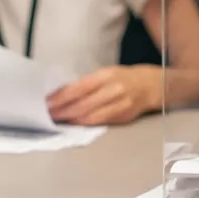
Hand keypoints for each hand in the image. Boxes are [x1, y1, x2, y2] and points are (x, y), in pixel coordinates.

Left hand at [46, 65, 160, 125]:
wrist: (151, 86)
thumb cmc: (123, 77)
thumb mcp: (105, 73)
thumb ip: (87, 83)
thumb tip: (62, 94)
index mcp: (106, 76)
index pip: (79, 88)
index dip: (61, 97)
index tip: (47, 102)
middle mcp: (114, 90)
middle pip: (83, 105)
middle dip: (63, 112)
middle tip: (48, 115)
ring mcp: (120, 106)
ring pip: (91, 117)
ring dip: (71, 120)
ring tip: (58, 121)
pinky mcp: (123, 118)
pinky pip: (100, 123)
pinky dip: (85, 124)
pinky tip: (74, 123)